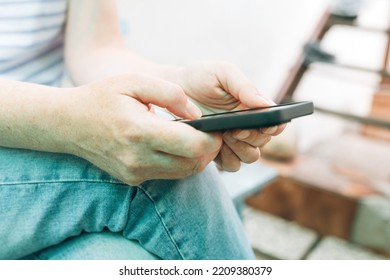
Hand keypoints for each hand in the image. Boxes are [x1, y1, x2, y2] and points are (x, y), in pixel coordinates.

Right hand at [63, 74, 221, 184]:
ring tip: (197, 139)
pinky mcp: (133, 179)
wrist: (68, 123)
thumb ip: (171, 94)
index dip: (212, 140)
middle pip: (193, 164)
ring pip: (183, 173)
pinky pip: (168, 175)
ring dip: (197, 159)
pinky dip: (180, 163)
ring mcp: (134, 172)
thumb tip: (196, 115)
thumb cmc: (103, 97)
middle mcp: (138, 159)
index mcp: (140, 131)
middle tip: (212, 134)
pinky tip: (177, 147)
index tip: (218, 129)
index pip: (192, 146)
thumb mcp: (135, 81)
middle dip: (209, 151)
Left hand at [174, 62, 284, 170]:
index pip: (276, 123)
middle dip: (252, 137)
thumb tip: (266, 104)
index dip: (275, 126)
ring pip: (250, 157)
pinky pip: (232, 165)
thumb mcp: (222, 73)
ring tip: (225, 136)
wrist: (173, 90)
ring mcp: (233, 141)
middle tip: (234, 129)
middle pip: (264, 141)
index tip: (263, 124)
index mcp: (254, 107)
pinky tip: (216, 146)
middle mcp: (248, 126)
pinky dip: (228, 159)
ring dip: (241, 149)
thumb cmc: (200, 78)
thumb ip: (244, 86)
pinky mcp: (218, 152)